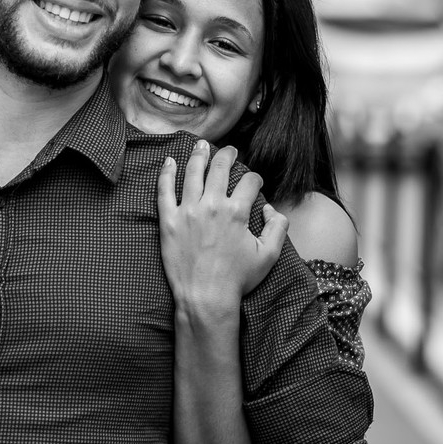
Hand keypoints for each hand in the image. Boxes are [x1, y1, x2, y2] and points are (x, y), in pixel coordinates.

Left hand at [156, 141, 288, 315]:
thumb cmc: (237, 279)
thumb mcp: (268, 255)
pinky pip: (164, 190)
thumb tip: (272, 209)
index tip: (254, 182)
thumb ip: (278, 228)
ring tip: (202, 145)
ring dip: (199, 155)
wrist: (205, 298)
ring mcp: (187, 211)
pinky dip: (166, 173)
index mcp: (236, 212)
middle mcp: (211, 205)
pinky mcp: (168, 220)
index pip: (249, 182)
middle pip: (220, 168)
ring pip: (192, 173)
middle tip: (230, 151)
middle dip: (228, 155)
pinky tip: (168, 161)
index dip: (255, 179)